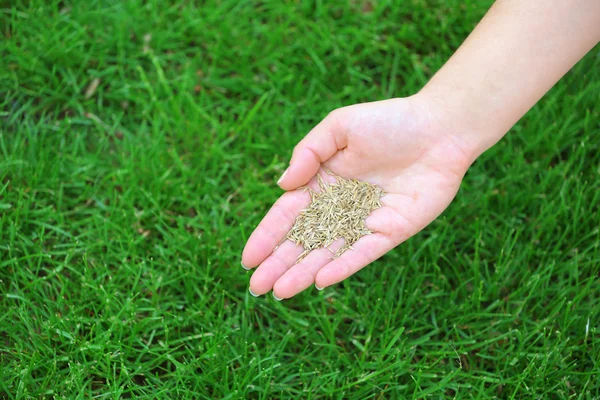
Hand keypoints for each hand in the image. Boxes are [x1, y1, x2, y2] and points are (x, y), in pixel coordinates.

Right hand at [241, 95, 473, 299]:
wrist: (438, 128)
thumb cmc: (388, 121)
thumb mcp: (338, 126)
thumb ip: (308, 154)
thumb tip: (282, 186)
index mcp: (322, 183)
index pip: (287, 215)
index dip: (266, 236)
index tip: (247, 258)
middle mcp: (339, 207)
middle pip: (303, 240)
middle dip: (279, 264)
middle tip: (256, 288)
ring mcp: (364, 221)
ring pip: (329, 253)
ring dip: (304, 272)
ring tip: (280, 292)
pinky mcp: (390, 231)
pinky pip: (363, 253)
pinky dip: (342, 267)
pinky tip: (321, 282)